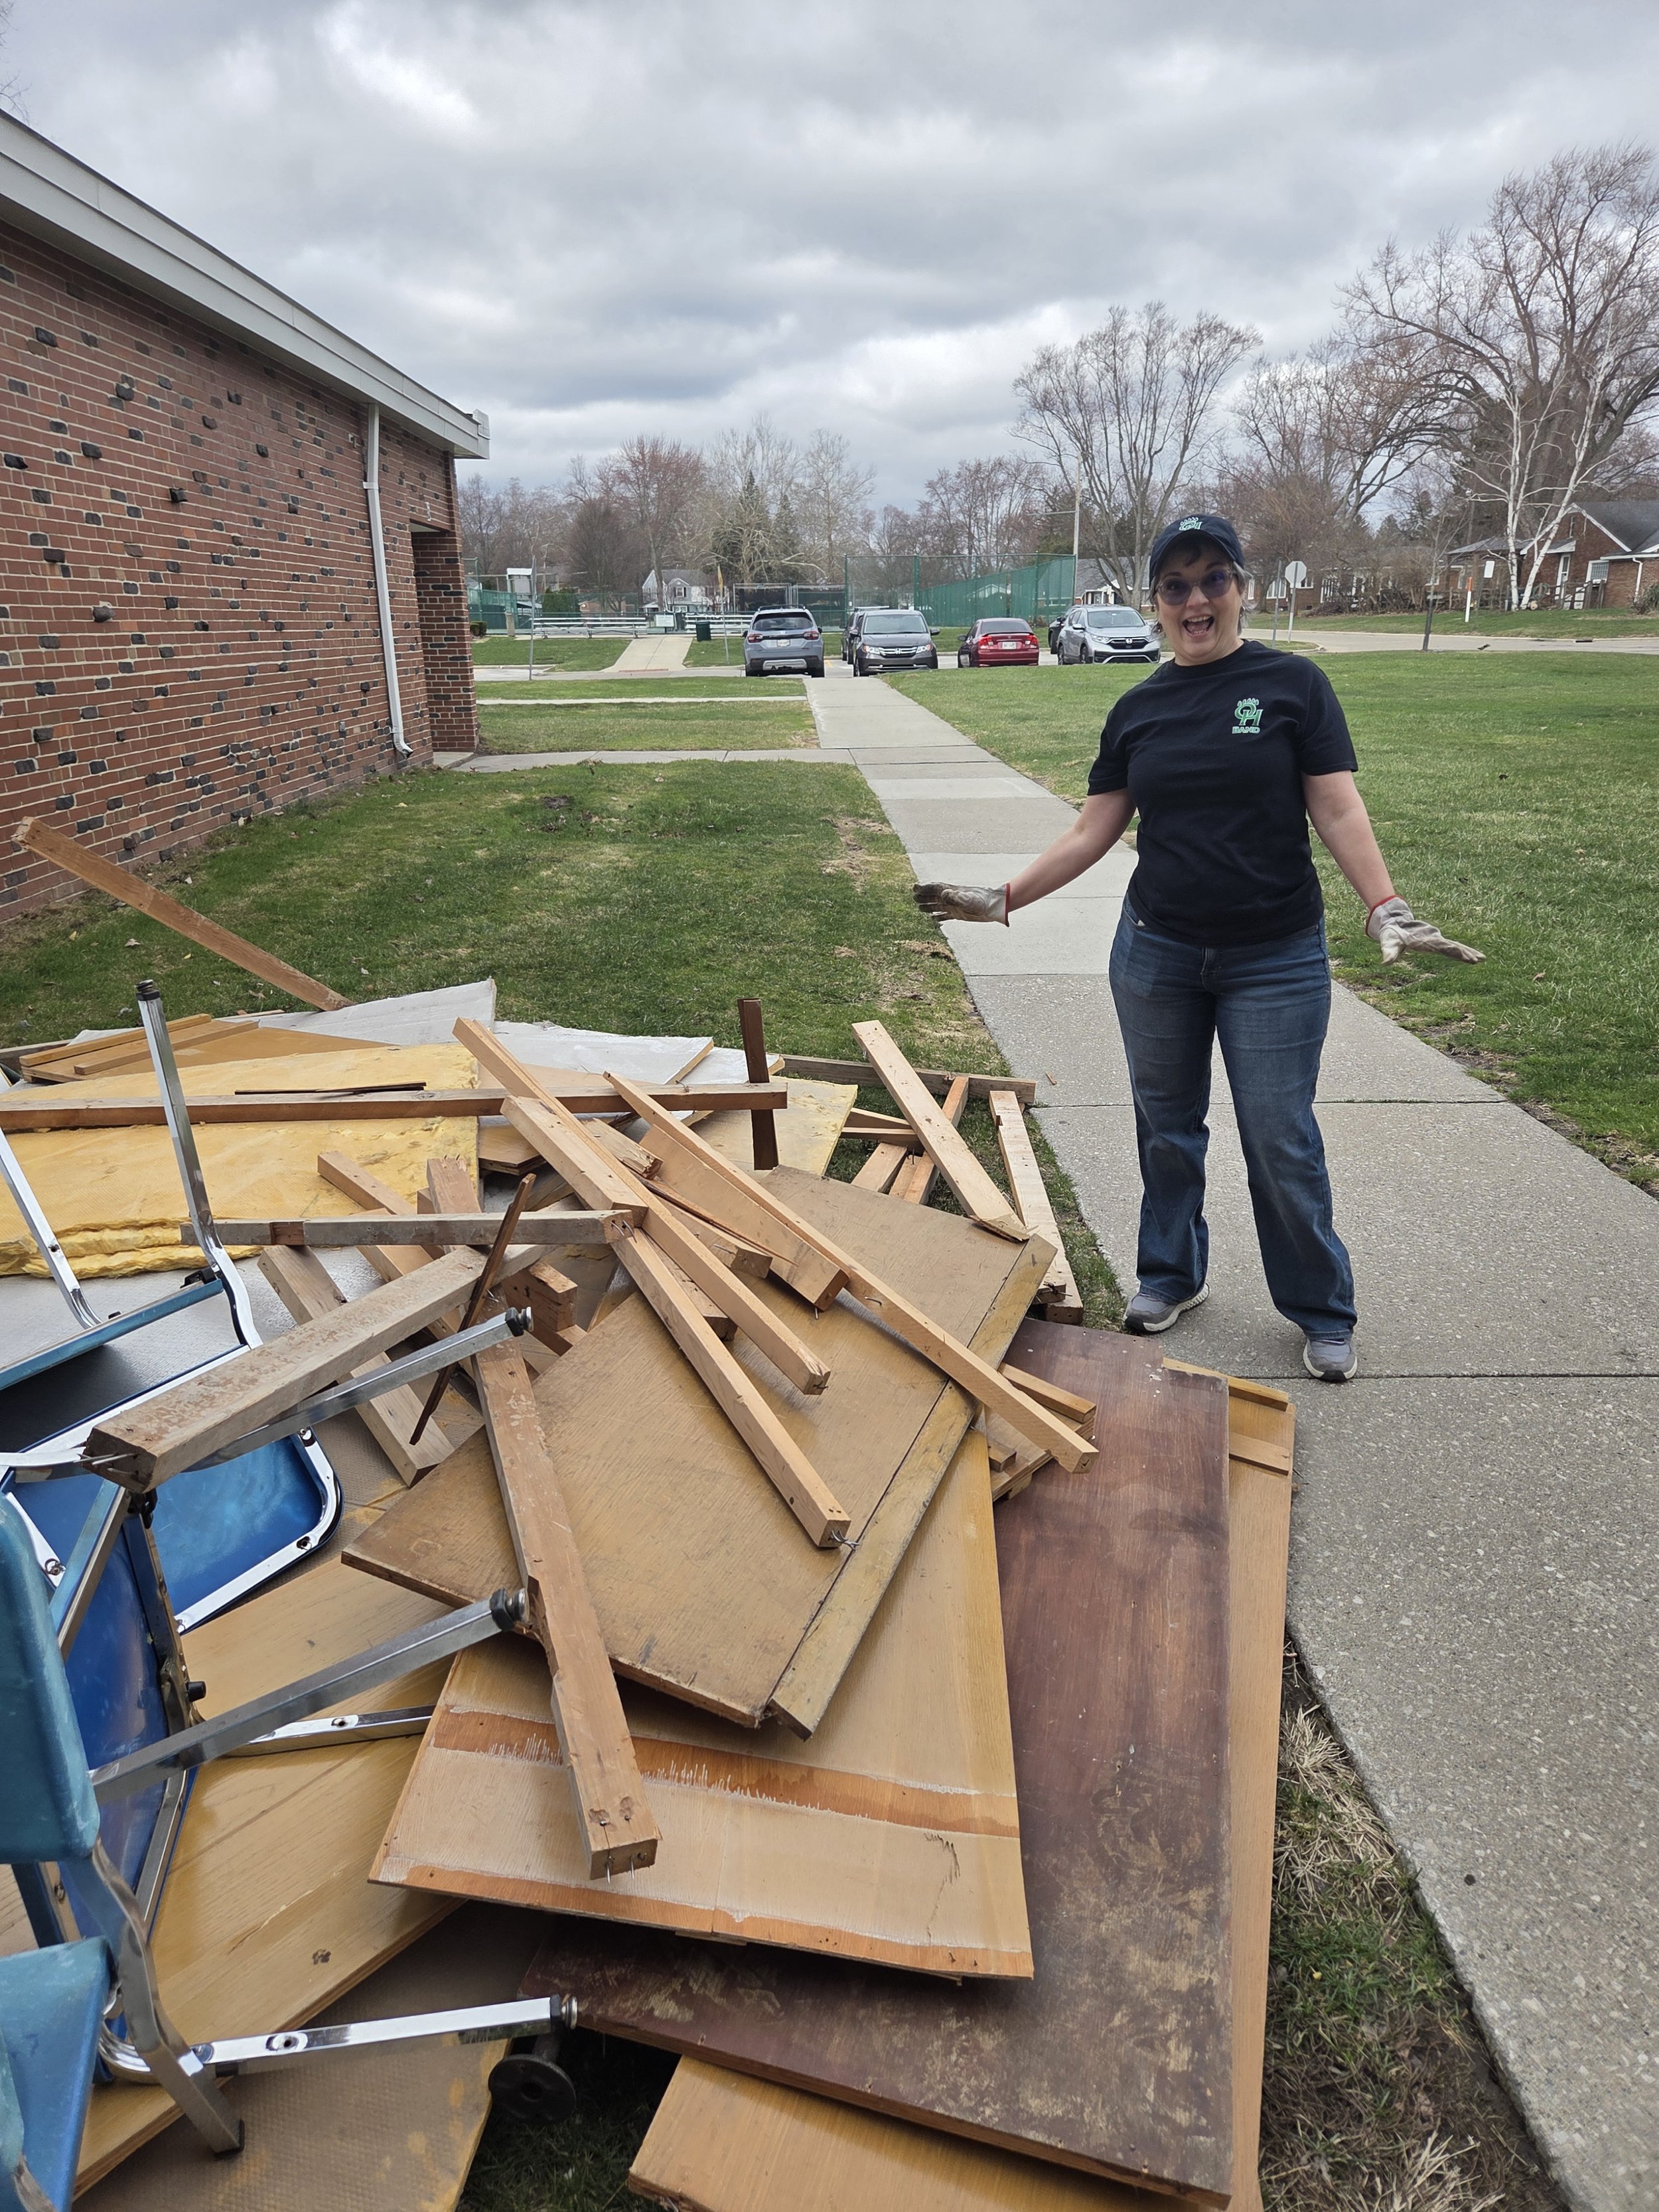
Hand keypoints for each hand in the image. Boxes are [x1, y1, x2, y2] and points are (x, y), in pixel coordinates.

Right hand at [913, 882, 1008, 924]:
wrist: (994, 907)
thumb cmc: (983, 902)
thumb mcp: (969, 900)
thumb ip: (956, 897)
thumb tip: (942, 894)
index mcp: (952, 892)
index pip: (935, 888)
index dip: (924, 888)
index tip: (914, 887)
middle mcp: (952, 898)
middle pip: (934, 896)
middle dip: (924, 896)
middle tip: (914, 898)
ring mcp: (955, 906)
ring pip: (938, 906)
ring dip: (929, 906)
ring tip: (919, 908)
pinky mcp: (959, 914)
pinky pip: (946, 916)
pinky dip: (938, 917)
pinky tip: (933, 920)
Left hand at [1366, 894, 1483, 964]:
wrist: (1395, 922)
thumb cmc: (1391, 934)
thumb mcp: (1389, 943)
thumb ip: (1389, 952)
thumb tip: (1384, 962)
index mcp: (1425, 940)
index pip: (1441, 946)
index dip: (1453, 951)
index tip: (1463, 955)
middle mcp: (1434, 939)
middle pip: (1452, 946)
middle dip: (1465, 953)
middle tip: (1478, 959)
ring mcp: (1437, 940)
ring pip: (1456, 946)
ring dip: (1468, 953)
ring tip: (1482, 959)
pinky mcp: (1438, 942)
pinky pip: (1453, 947)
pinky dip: (1464, 952)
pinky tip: (1474, 957)